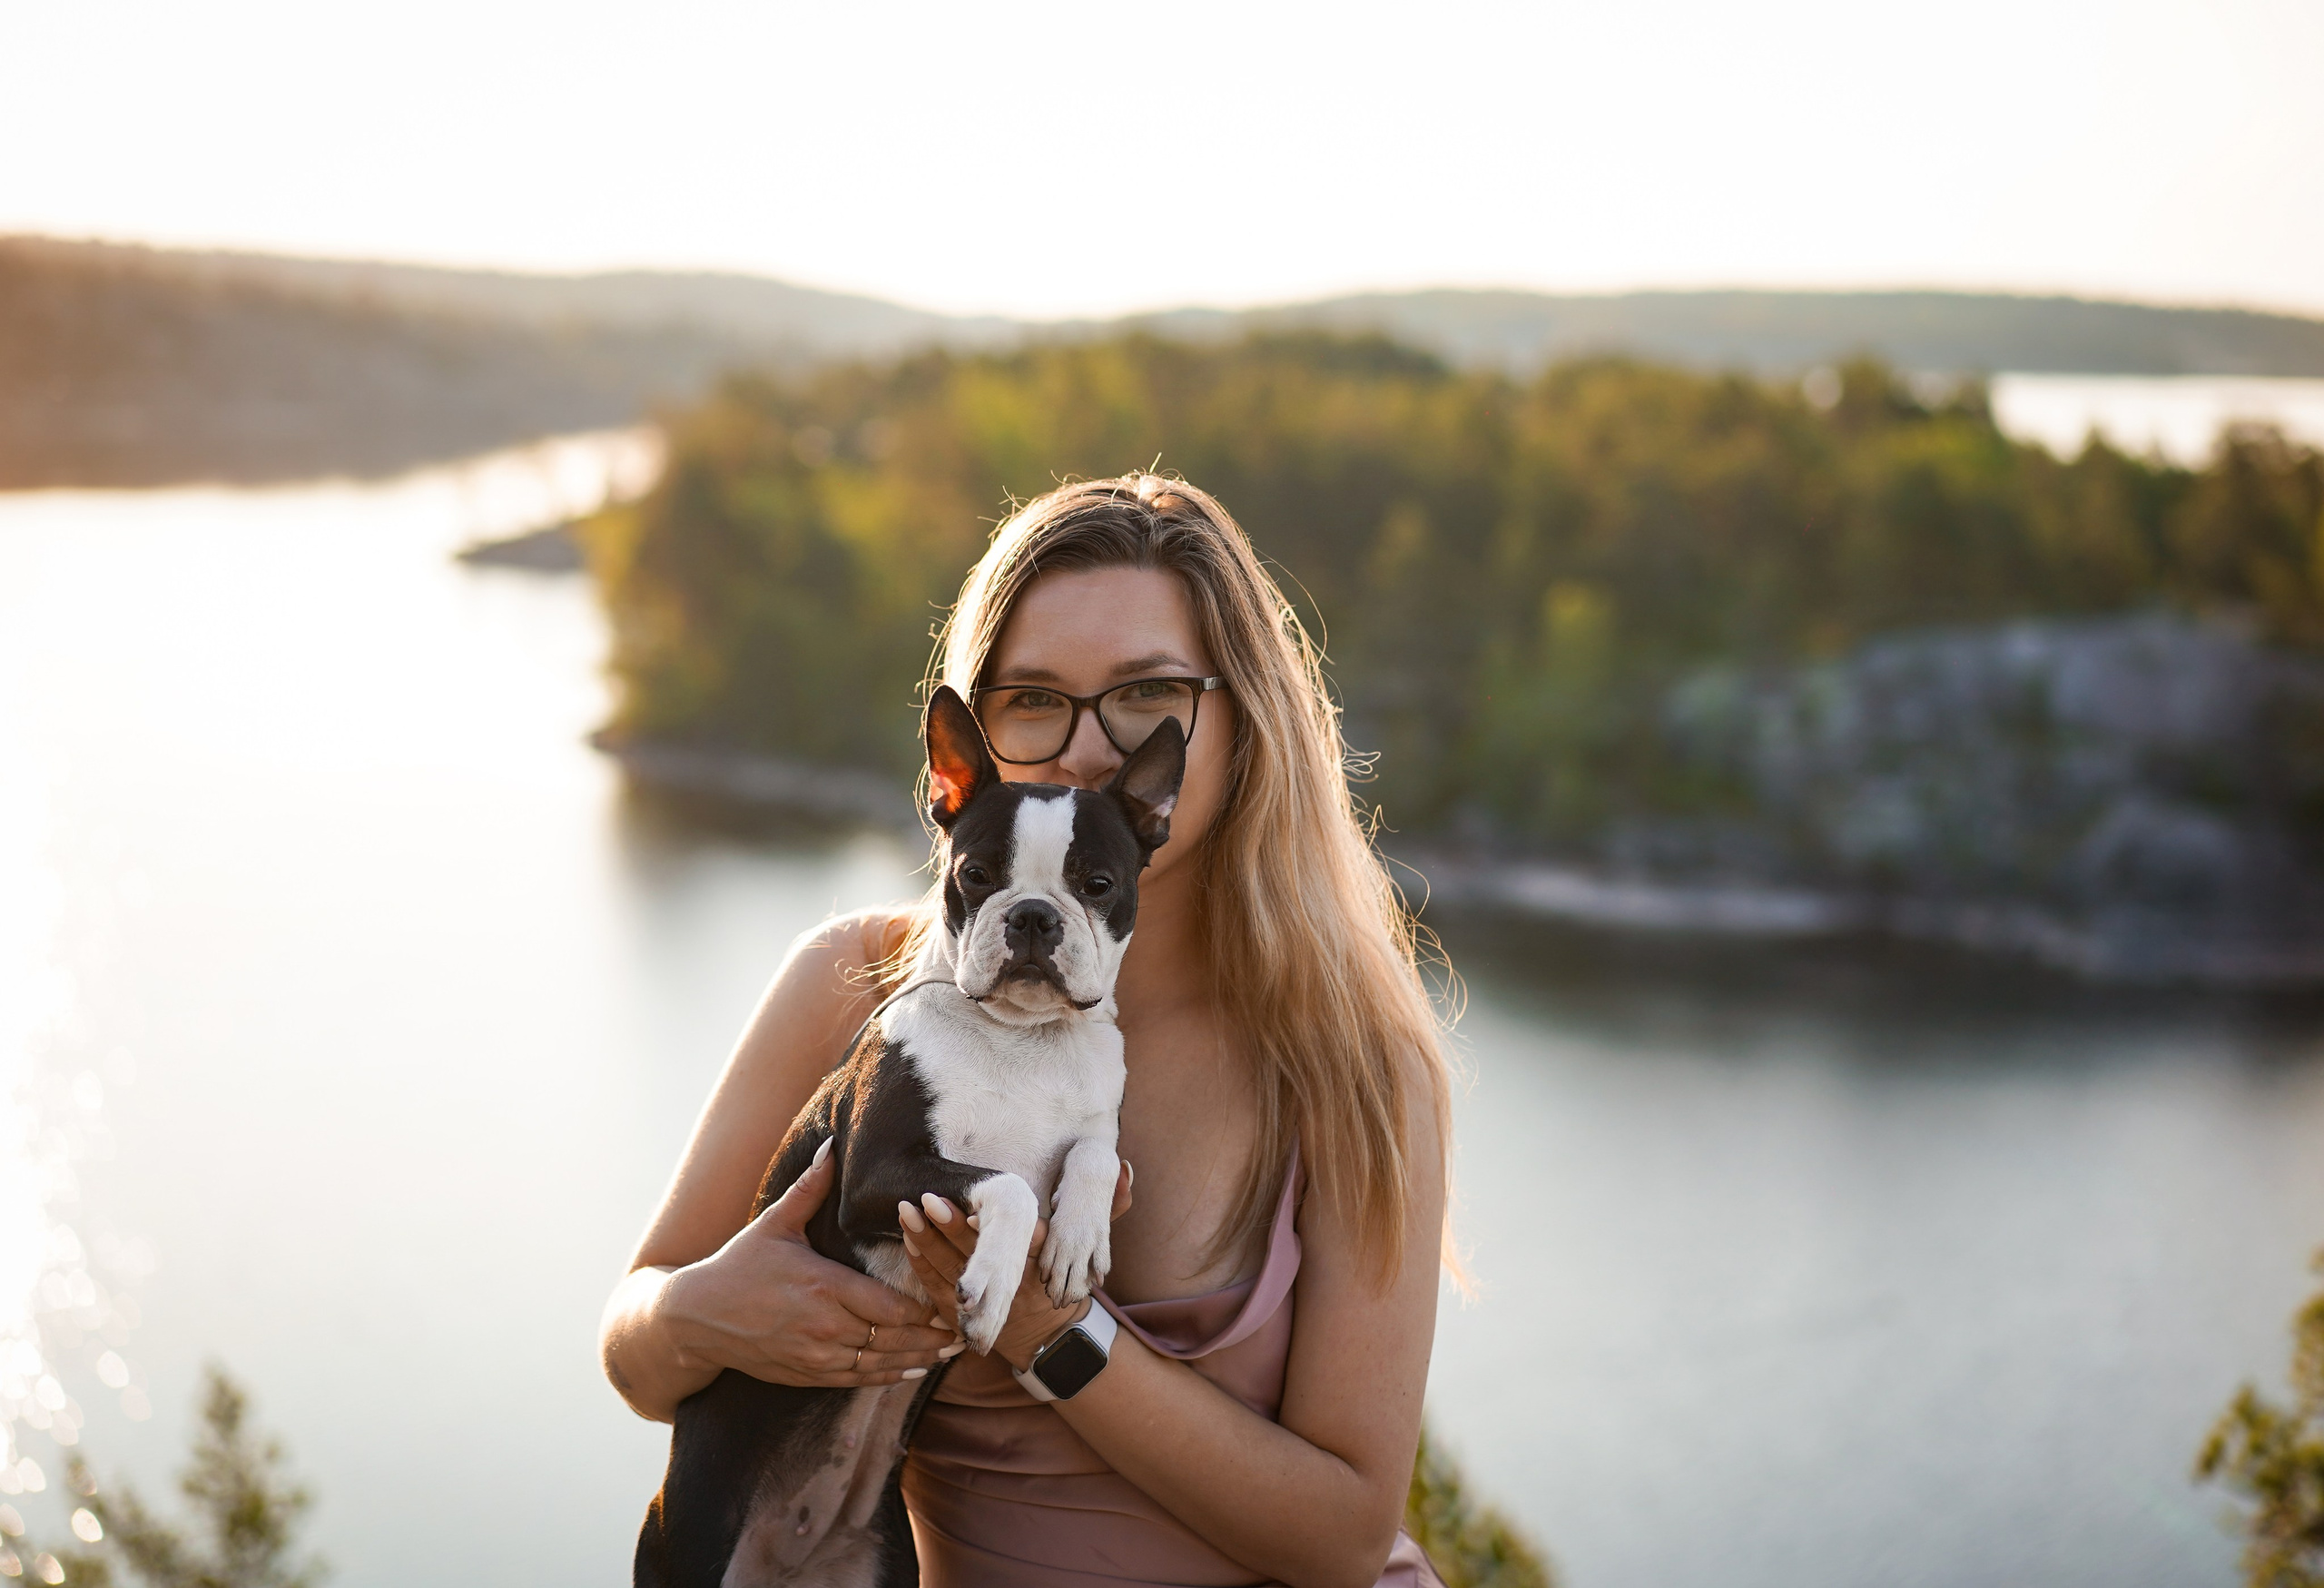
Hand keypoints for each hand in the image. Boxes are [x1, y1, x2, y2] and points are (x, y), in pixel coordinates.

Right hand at [661, 1140, 961, 1387]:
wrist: (697, 1318)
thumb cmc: (739, 1265)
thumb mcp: (774, 1223)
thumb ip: (810, 1187)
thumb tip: (833, 1145)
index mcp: (824, 1286)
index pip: (891, 1305)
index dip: (926, 1309)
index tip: (952, 1300)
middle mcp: (825, 1325)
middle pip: (894, 1337)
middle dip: (932, 1337)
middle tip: (966, 1331)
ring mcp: (815, 1355)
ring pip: (879, 1362)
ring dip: (917, 1359)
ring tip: (949, 1353)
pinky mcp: (806, 1373)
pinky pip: (856, 1380)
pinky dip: (886, 1376)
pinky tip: (910, 1370)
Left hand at [901, 1161, 1133, 1373]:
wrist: (1055, 1342)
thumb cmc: (1070, 1280)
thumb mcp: (1096, 1247)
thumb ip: (1111, 1206)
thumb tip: (1128, 1166)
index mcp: (1046, 1264)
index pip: (1021, 1243)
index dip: (996, 1225)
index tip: (977, 1201)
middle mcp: (1017, 1286)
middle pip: (978, 1255)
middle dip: (951, 1227)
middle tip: (928, 1197)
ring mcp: (987, 1304)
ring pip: (952, 1272)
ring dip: (928, 1241)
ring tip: (907, 1210)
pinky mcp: (965, 1316)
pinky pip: (937, 1290)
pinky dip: (921, 1265)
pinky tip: (907, 1238)